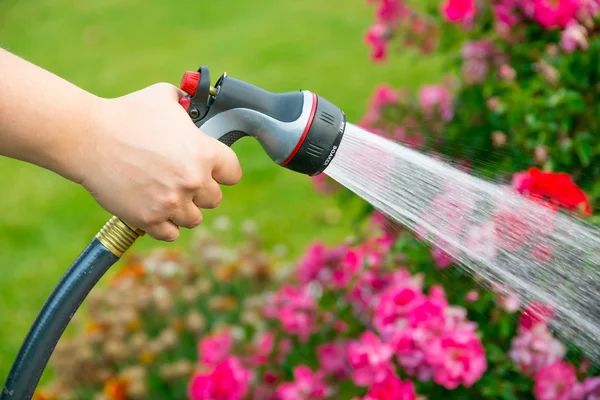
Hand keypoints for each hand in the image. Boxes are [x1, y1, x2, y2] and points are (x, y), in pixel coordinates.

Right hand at [79, 83, 241, 240]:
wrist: (87, 138)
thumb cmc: (125, 114)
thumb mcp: (163, 96)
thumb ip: (185, 102)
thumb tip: (191, 101)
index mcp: (204, 153)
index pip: (233, 173)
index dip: (223, 171)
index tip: (215, 171)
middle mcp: (193, 181)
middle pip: (214, 199)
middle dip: (201, 190)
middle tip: (182, 180)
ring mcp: (172, 203)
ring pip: (194, 218)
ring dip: (184, 209)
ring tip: (168, 195)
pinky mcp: (150, 219)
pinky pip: (171, 233)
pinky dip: (166, 225)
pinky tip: (158, 210)